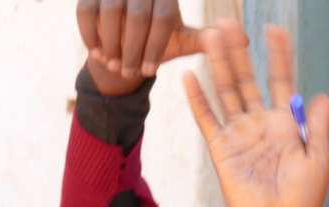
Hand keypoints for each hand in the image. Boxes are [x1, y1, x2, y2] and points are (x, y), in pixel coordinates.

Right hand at [79, 0, 207, 95]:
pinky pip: (85, 12)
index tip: (150, 71)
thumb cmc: (160, 40)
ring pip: (110, 13)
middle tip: (130, 72)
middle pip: (136, 17)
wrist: (127, 38)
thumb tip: (242, 38)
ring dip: (111, 44)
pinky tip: (97, 55)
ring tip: (115, 66)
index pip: (161, 18)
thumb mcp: (184, 40)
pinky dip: (90, 35)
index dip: (154, 47)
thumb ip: (206, 40)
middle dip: (133, 50)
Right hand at [183, 20, 328, 206]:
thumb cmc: (301, 199)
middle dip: (241, 53)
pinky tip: (189, 76)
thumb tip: (323, 95)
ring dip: (220, 65)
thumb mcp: (318, 160)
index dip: (279, 57)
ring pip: (227, 92)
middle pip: (248, 80)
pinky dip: (198, 99)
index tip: (276, 31)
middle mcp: (260, 124)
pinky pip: (207, 119)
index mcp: (286, 126)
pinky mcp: (221, 148)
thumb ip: (318, 127)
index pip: (281, 82)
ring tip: (211, 36)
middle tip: (232, 24)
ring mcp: (239, 134)